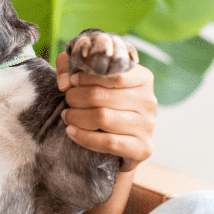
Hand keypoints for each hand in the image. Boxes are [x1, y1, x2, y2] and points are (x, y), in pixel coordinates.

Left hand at [56, 51, 156, 172]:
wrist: (117, 136)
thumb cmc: (101, 100)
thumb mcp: (87, 76)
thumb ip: (70, 66)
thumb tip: (65, 82)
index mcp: (142, 78)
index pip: (112, 74)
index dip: (86, 77)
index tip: (72, 81)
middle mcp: (148, 101)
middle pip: (100, 96)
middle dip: (75, 98)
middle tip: (67, 100)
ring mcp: (147, 125)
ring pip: (101, 118)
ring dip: (75, 117)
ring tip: (67, 115)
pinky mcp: (143, 147)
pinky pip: (108, 142)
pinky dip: (84, 137)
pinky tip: (71, 131)